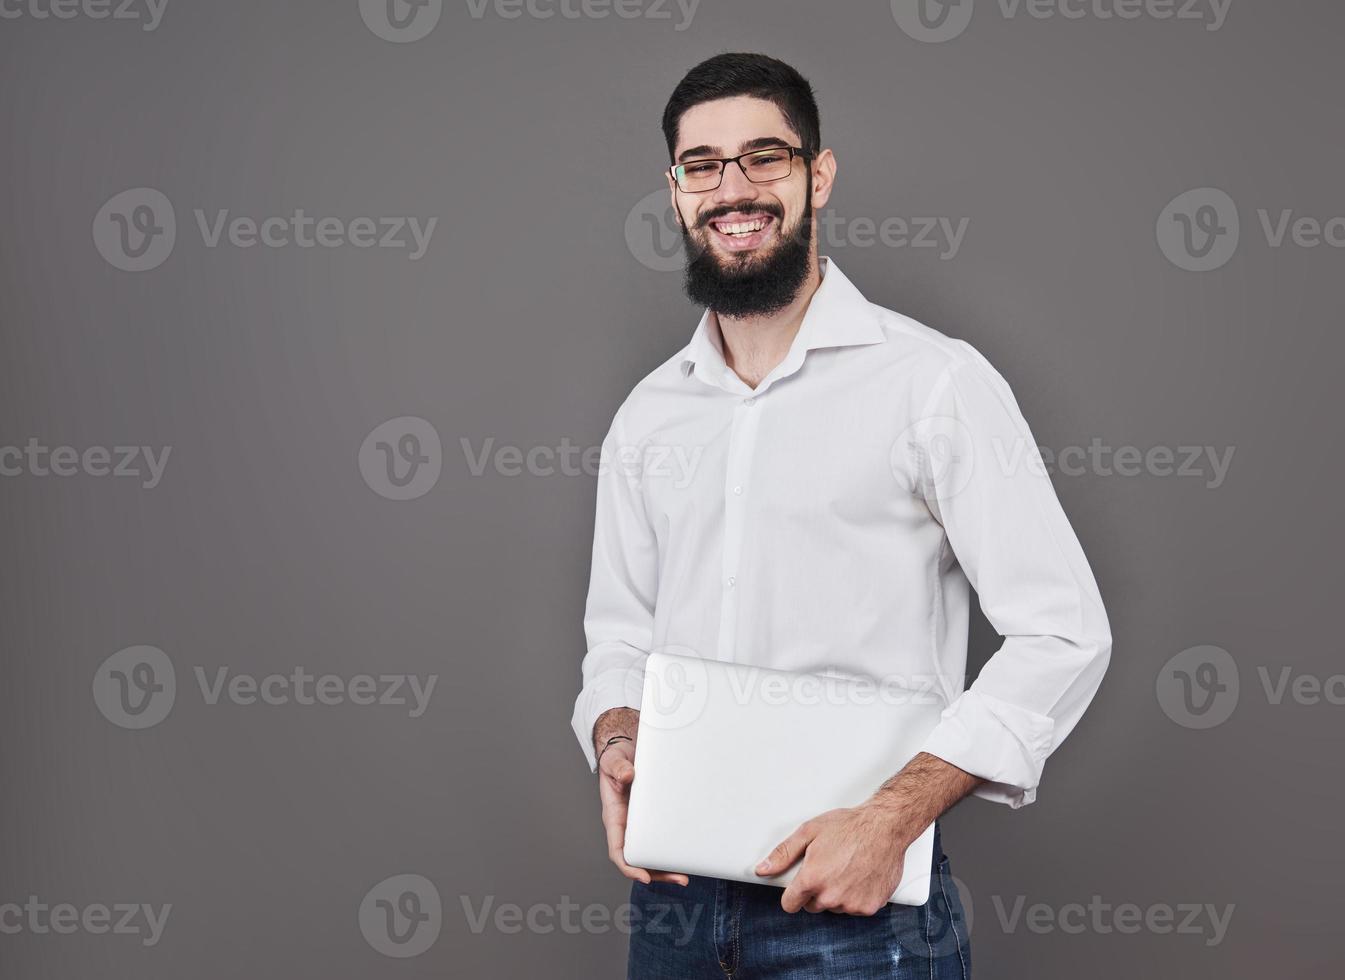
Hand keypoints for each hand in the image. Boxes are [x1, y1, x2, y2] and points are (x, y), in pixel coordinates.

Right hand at [597, 738, 689, 886]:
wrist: (625, 752)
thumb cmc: (616, 760)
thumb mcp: (614, 761)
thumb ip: (618, 768)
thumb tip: (627, 776)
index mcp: (614, 817)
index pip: (618, 850)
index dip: (629, 866)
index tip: (643, 876)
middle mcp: (627, 826)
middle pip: (639, 859)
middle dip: (656, 873)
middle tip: (679, 878)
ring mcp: (639, 825)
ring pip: (651, 854)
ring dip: (665, 868)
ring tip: (685, 876)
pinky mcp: (653, 818)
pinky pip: (660, 839)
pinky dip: (671, 850)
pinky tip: (684, 856)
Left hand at [754, 803, 912, 915]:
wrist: (885, 827)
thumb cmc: (849, 826)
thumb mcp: (809, 832)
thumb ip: (783, 854)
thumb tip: (762, 869)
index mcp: (812, 879)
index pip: (790, 904)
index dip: (792, 894)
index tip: (798, 886)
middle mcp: (831, 896)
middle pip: (812, 906)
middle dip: (816, 891)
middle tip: (828, 868)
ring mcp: (851, 904)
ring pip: (834, 907)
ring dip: (837, 894)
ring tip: (846, 868)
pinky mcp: (869, 907)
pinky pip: (854, 908)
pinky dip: (856, 896)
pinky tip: (860, 876)